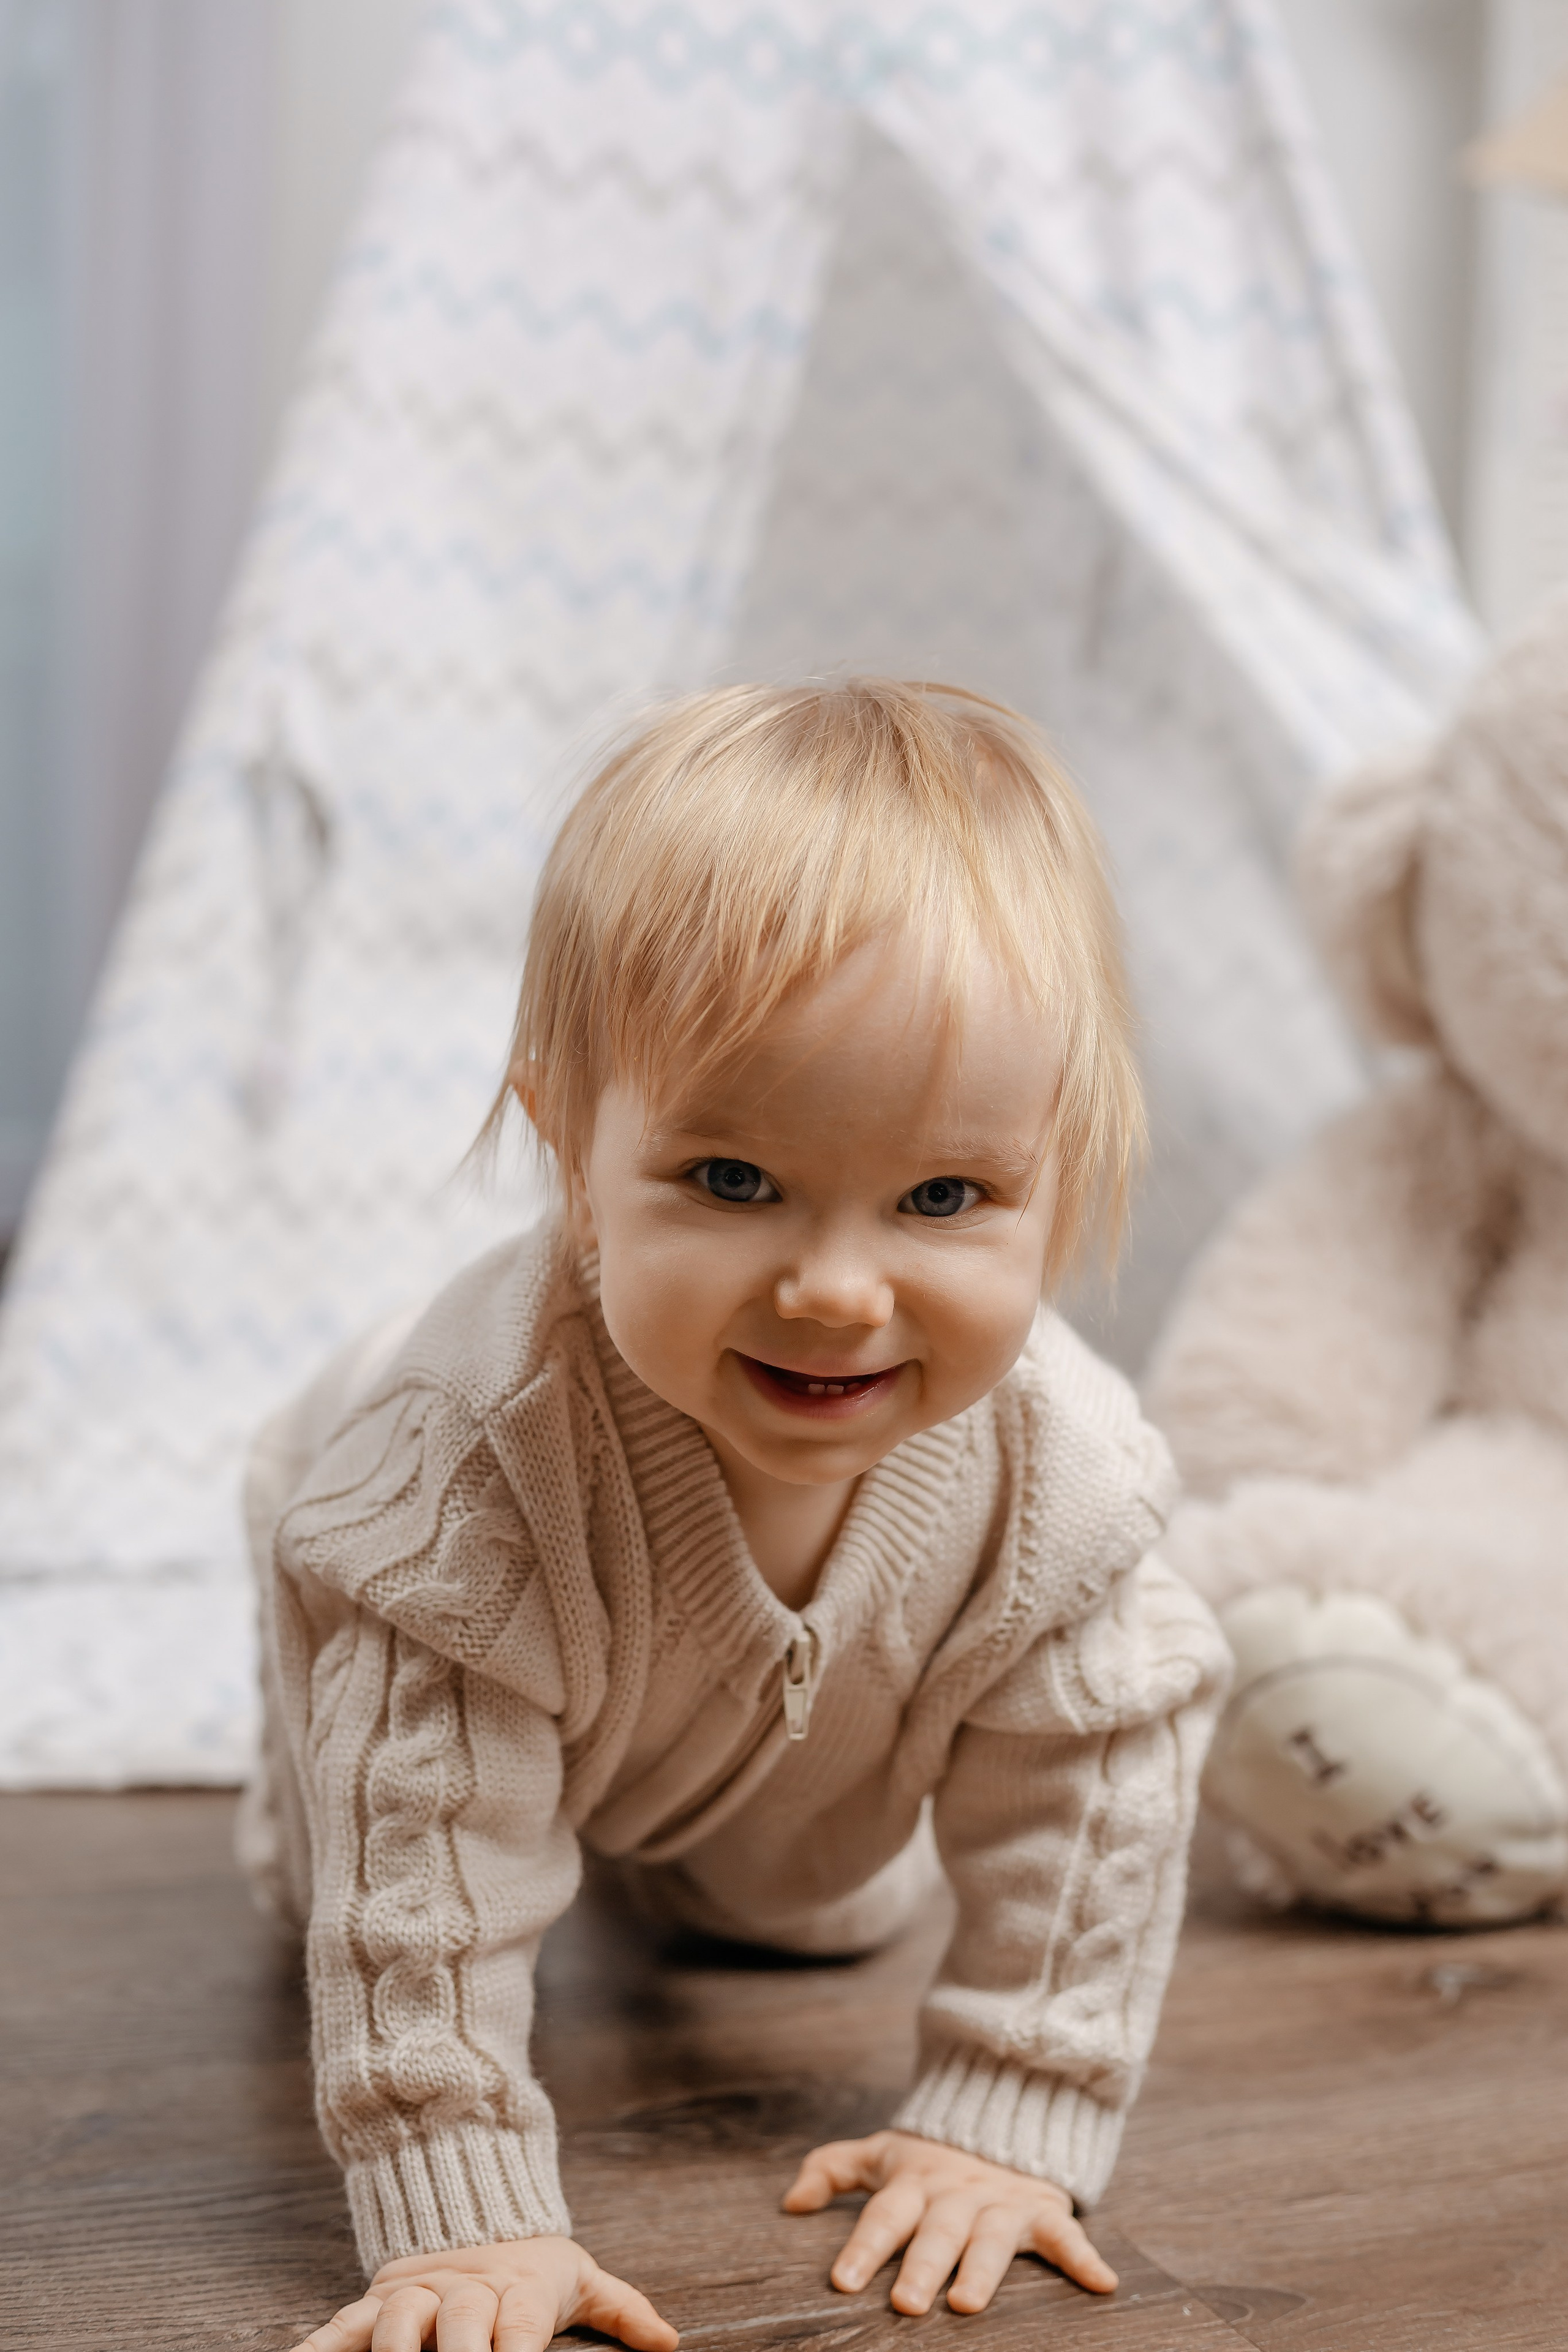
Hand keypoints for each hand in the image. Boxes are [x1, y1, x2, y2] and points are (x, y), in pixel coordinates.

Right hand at [285, 2233, 679, 2351]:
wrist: (467, 2206)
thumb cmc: (529, 2266)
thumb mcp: (578, 2277)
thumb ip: (622, 2309)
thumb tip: (671, 2342)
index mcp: (515, 2289)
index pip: (520, 2327)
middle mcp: (462, 2290)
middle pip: (460, 2324)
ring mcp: (414, 2294)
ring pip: (399, 2324)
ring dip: (393, 2351)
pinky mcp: (374, 2302)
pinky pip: (340, 2328)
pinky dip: (318, 2348)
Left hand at [782, 2129, 1116, 2312]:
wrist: (1001, 2122)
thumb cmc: (929, 2161)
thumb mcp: (880, 2154)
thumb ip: (832, 2169)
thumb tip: (790, 2202)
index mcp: (915, 2184)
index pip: (884, 2215)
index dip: (862, 2246)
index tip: (841, 2282)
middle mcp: (956, 2196)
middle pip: (936, 2233)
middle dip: (921, 2267)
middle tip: (904, 2303)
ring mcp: (1001, 2204)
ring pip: (990, 2240)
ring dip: (980, 2270)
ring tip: (967, 2303)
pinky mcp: (1043, 2211)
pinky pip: (1066, 2234)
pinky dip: (1084, 2257)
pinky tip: (1102, 2283)